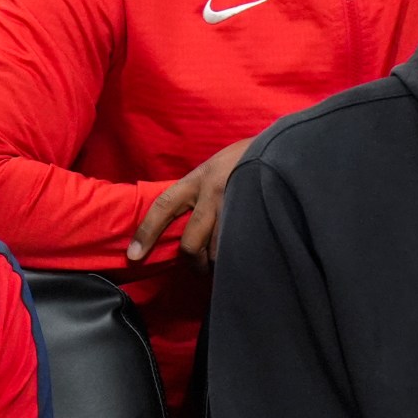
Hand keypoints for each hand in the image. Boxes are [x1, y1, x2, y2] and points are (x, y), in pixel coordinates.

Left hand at [126, 135, 255, 265]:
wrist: (284, 149)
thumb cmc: (245, 160)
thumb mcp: (215, 168)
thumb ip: (198, 192)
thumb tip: (179, 223)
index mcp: (198, 179)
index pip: (163, 207)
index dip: (146, 232)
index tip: (133, 255)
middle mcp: (213, 192)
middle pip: (191, 242)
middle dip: (192, 263)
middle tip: (199, 269)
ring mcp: (236, 205)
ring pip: (216, 251)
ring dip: (216, 265)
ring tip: (223, 265)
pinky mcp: (256, 216)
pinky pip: (239, 248)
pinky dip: (236, 259)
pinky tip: (240, 258)